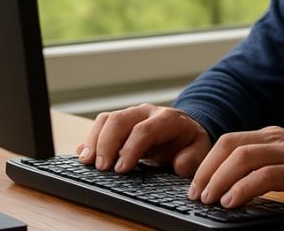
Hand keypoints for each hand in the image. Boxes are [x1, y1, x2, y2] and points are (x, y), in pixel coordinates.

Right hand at [75, 103, 210, 176]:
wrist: (185, 130)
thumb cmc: (190, 143)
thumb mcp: (199, 151)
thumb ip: (192, 159)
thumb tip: (178, 166)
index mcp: (167, 119)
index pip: (144, 130)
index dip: (130, 149)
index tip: (121, 169)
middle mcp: (146, 112)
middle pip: (120, 120)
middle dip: (107, 144)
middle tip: (101, 168)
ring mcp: (131, 115)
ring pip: (106, 119)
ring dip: (94, 140)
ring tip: (87, 162)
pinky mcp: (120, 123)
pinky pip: (100, 125)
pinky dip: (90, 139)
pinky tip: (83, 154)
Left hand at [188, 126, 283, 210]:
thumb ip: (266, 164)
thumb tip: (233, 184)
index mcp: (273, 136)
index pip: (230, 141)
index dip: (208, 161)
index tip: (195, 183)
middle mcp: (279, 139)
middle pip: (230, 145)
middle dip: (207, 170)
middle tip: (196, 193)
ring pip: (243, 158)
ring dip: (220, 179)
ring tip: (209, 199)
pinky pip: (265, 176)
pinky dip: (243, 188)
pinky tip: (232, 201)